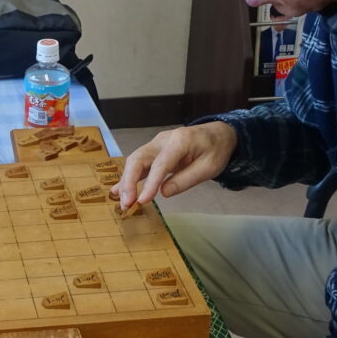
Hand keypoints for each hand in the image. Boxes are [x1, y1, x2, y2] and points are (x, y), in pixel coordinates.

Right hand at [111, 123, 236, 209]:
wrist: (218, 134)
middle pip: (138, 158)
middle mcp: (163, 140)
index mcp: (179, 141)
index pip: (160, 164)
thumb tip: (164, 193)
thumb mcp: (210, 167)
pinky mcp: (154, 151)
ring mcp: (156, 144)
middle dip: (129, 181)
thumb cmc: (216, 150)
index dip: (149, 183)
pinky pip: (138, 164)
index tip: (142, 201)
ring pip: (134, 161)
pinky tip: (118, 191)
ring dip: (126, 182)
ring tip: (123, 202)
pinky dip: (128, 177)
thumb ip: (186, 179)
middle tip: (127, 203)